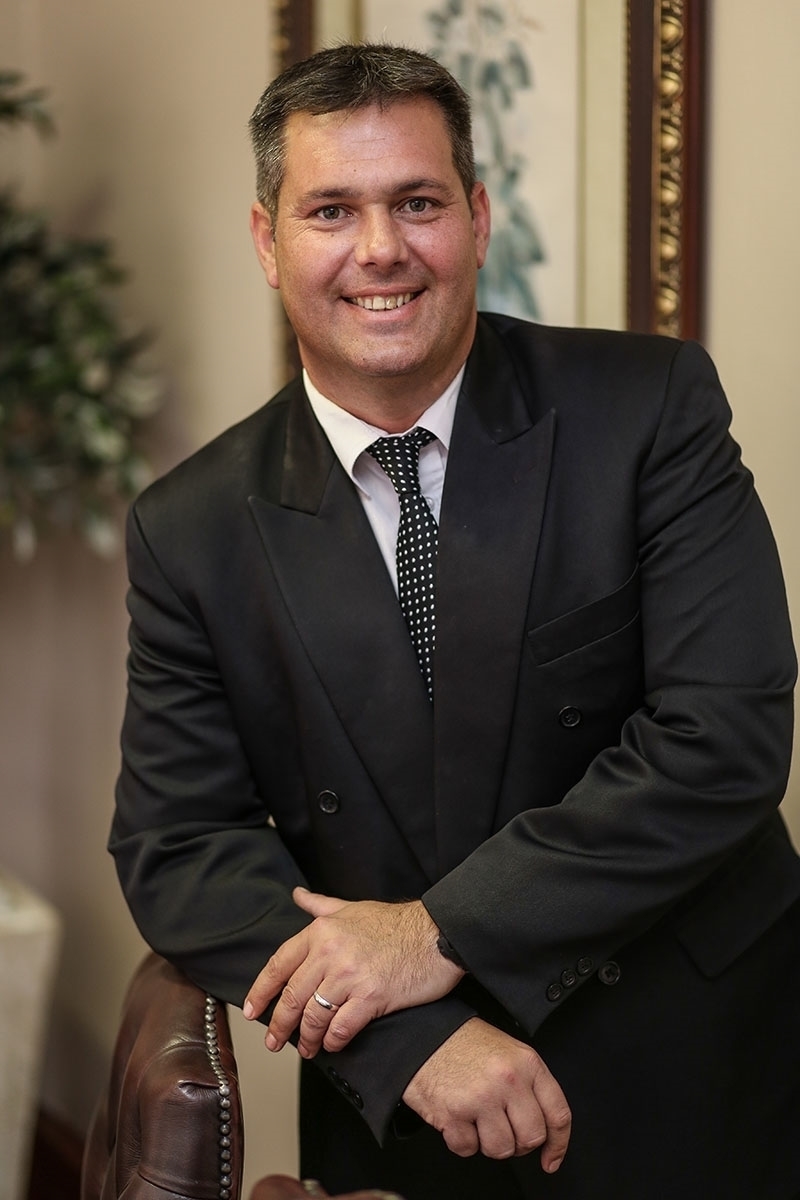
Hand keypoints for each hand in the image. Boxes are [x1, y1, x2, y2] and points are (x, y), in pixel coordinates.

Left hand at [243, 887, 463, 1057]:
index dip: (261, 991)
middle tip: (274, 1042)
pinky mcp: (371, 996)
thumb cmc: (396, 923)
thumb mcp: (353, 908)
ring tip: (308, 1049)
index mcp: (321, 931)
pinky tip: (333, 1044)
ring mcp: (350, 975)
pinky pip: (341, 1027)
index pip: (279, 964)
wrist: (436, 934)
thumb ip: (321, 905)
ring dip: (307, 1039)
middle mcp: (330, 952)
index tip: (252, 1010)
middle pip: (292, 996)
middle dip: (279, 1025)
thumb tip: (297, 896)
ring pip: (313, 1016)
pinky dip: (333, 1040)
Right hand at [402, 1018, 570, 1172]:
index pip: (557, 1114)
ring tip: (477, 1119)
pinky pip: (468, 1149)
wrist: (422, 1032)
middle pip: (531, 1138)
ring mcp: (481, 1097)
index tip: (551, 1158)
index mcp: (526, 1063)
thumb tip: (543, 1126)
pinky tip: (457, 1117)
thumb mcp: (507, 1051)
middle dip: (518, 1142)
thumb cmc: (463, 1042)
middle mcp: (507, 1080)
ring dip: (488, 1143)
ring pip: (502, 1150)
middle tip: (503, 1130)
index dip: (558, 1144)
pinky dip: (461, 1140)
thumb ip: (528, 1084)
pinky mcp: (453, 1113)